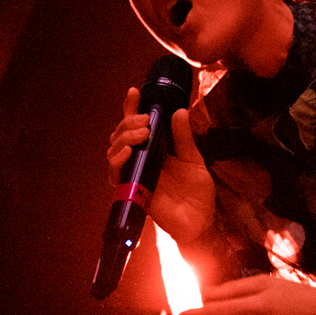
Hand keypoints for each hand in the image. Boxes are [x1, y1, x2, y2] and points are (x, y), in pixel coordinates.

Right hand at [106, 86, 215, 244]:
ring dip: (124, 137)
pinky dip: (117, 161)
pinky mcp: (132, 190)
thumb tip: (179, 111)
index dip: (131, 108)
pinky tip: (129, 153)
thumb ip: (184, 138)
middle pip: (120, 134)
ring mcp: (135, 174)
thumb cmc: (197, 193)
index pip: (136, 125)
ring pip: (114, 150)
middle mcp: (141, 159)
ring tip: (142, 134)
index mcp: (155, 149)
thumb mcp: (194, 160)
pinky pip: (115, 174)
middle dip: (128, 122)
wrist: (201, 222)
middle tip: (146, 122)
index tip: (134, 92)